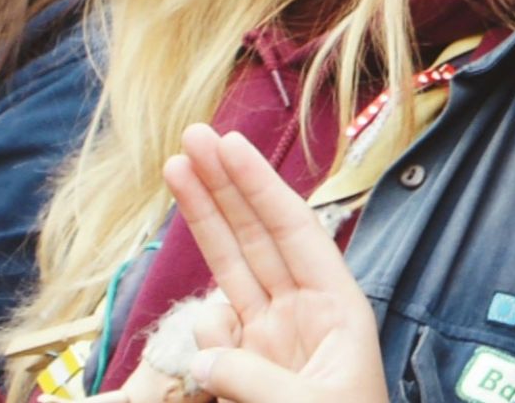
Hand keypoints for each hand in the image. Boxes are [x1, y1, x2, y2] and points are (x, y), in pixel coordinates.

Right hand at [152, 125, 389, 402]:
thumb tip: (205, 353)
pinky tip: (203, 325)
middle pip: (259, 235)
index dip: (260, 186)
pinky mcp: (244, 370)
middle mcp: (304, 315)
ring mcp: (271, 339)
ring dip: (204, 217)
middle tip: (192, 137)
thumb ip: (254, 378)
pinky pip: (214, 328)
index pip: (295, 232)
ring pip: (231, 264)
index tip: (229, 145)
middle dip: (226, 184)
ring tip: (175, 168)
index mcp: (339, 311)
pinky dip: (201, 313)